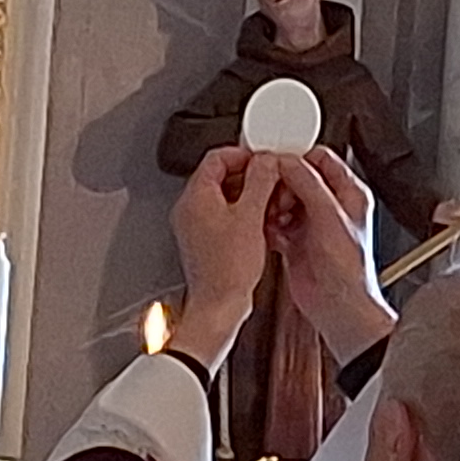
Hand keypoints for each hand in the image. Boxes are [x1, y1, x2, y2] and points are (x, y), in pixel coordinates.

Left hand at [165, 145, 272, 366]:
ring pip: (223, 196)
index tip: (263, 161)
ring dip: (248, 196)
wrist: (219, 306)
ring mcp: (194, 226)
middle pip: (219, 175)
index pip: (217, 157)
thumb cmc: (228, 270)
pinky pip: (223, 216)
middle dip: (248, 176)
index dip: (244, 154)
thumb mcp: (251, 217)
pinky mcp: (204, 241)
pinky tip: (258, 225)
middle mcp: (189, 209)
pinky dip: (242, 215)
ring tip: (267, 205)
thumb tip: (265, 161)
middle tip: (270, 182)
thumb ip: (260, 182)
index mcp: (196, 196)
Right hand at [270, 148, 396, 360]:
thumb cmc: (350, 271)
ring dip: (271, 204)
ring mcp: (312, 226)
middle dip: (280, 184)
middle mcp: (330, 208)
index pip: (321, 160)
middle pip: (297, 179)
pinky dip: (266, 225)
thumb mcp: (330, 217)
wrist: (340, 310)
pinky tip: (266, 230)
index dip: (297, 159)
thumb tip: (288, 162)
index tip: (278, 165)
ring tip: (270, 213)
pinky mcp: (295, 243)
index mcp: (349, 195)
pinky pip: (274, 224)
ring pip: (283, 200)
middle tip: (273, 193)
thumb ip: (308, 184)